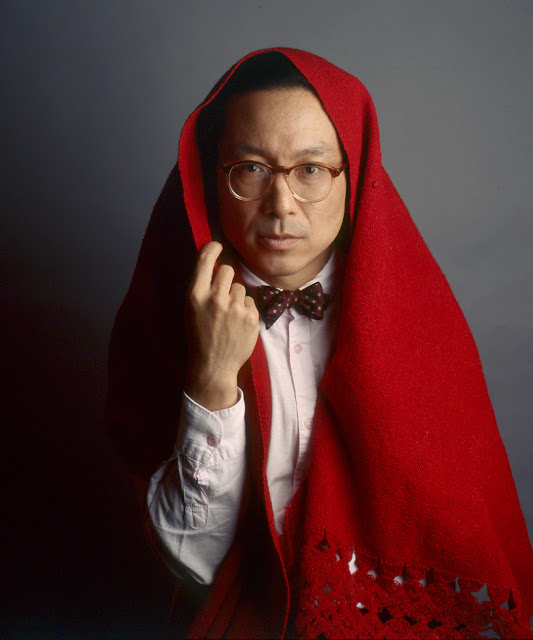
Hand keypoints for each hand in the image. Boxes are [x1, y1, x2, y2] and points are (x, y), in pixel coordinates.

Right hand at [185, 242, 259, 409]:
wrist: (213, 367)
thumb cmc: (200, 337)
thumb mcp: (191, 310)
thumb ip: (202, 288)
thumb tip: (216, 263)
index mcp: (195, 296)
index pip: (205, 260)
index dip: (212, 248)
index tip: (217, 246)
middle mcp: (215, 299)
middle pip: (228, 270)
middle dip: (227, 279)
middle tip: (222, 296)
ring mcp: (235, 308)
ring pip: (241, 288)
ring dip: (237, 298)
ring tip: (229, 317)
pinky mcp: (251, 317)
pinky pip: (251, 302)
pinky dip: (246, 311)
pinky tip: (238, 325)